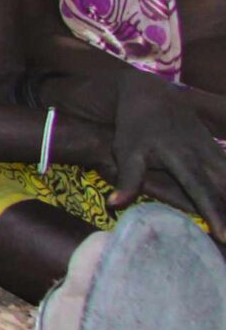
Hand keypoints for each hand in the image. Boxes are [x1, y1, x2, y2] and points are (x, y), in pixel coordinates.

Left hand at [103, 77, 225, 242]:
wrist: (150, 92)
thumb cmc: (134, 125)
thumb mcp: (126, 151)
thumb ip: (127, 179)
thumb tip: (114, 205)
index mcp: (183, 159)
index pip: (202, 192)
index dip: (215, 214)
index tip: (225, 237)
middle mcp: (206, 156)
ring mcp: (215, 150)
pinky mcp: (218, 148)